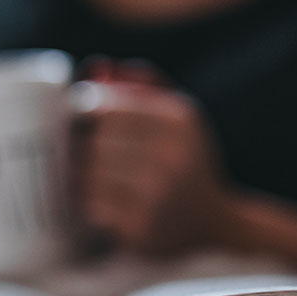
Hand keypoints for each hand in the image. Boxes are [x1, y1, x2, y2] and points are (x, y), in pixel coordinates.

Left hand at [73, 60, 229, 254]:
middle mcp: (171, 155)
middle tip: (84, 154)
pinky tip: (102, 201)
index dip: (83, 114)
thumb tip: (94, 67)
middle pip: (94, 140)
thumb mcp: (178, 116)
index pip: (105, 107)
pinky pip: (91, 205)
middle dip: (83, 147)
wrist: (214, 224)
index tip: (82, 124)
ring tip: (94, 178)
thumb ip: (140, 84)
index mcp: (178, 119)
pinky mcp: (140, 228)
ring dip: (82, 175)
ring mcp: (156, 194)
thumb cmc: (186, 162)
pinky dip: (89, 202)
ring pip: (89, 173)